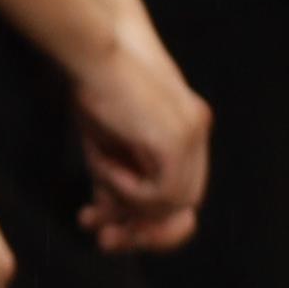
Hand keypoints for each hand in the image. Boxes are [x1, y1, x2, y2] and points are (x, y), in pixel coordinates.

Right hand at [67, 10, 208, 253]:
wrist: (90, 48)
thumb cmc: (91, 83)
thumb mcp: (104, 140)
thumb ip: (113, 179)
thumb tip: (106, 220)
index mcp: (186, 128)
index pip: (181, 189)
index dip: (154, 218)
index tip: (116, 231)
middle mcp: (197, 132)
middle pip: (184, 203)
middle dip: (144, 227)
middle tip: (105, 239)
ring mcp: (191, 136)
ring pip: (172, 202)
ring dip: (128, 200)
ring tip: (98, 173)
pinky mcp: (177, 141)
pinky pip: (159, 192)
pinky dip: (127, 188)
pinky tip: (105, 164)